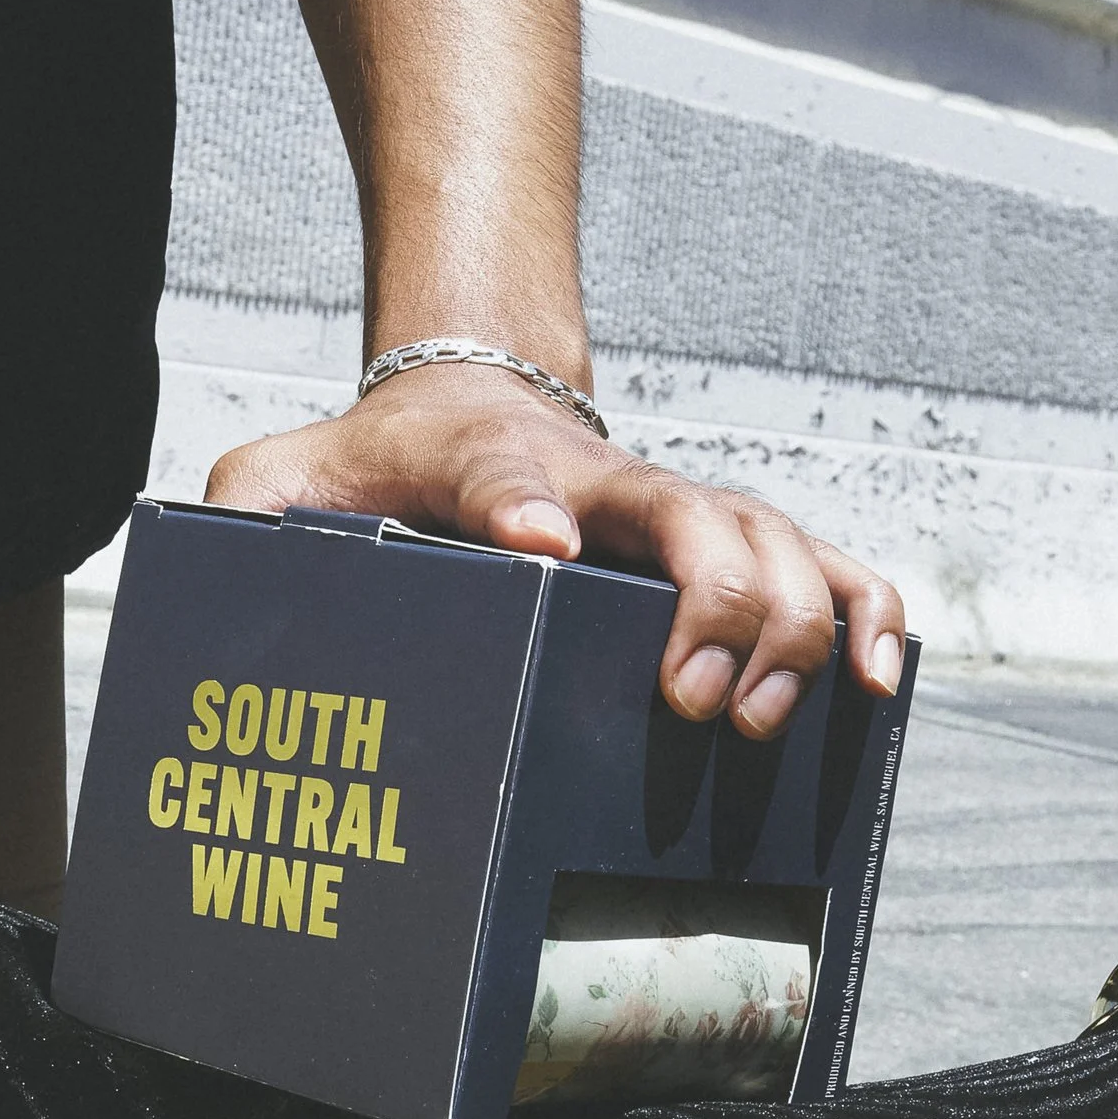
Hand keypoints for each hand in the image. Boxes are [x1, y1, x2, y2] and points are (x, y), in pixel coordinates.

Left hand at [206, 360, 904, 734]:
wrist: (470, 396)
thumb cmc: (381, 463)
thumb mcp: (288, 475)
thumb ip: (253, 504)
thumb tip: (235, 555)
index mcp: (496, 463)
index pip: (510, 475)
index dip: (526, 504)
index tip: (540, 547)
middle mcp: (611, 484)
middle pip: (694, 517)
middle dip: (712, 608)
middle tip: (686, 704)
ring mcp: (684, 511)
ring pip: (778, 542)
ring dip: (791, 629)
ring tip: (759, 721)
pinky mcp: (734, 547)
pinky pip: (832, 567)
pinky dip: (870, 615)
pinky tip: (882, 684)